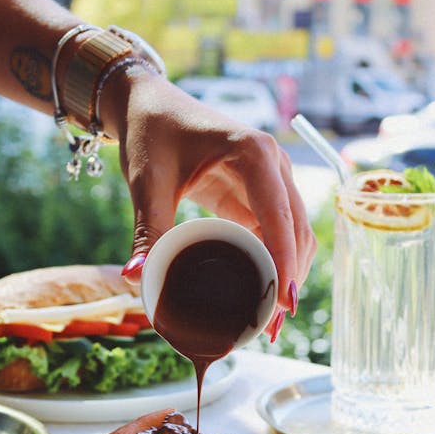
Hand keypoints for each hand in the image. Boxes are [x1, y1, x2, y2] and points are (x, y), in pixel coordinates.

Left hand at [102, 70, 316, 325]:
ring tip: (267, 321)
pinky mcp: (260, 193)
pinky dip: (275, 263)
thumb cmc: (151, 135)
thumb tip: (137, 278)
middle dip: (289, 279)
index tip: (282, 304)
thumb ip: (148, 229)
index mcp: (253, 154)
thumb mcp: (148, 182)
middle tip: (269, 327)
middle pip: (297, 230)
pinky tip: (263, 292)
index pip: (280, 216)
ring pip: (295, 234)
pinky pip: (278, 232)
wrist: (149, 106)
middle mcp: (273, 164)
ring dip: (287, 275)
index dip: (285, 262)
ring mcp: (271, 178)